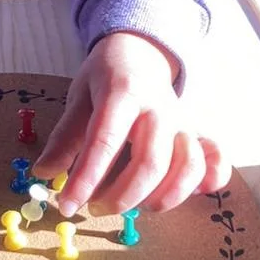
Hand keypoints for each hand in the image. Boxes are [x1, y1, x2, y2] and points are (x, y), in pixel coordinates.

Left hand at [35, 31, 230, 218]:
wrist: (142, 51)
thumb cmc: (107, 76)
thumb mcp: (79, 96)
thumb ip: (65, 137)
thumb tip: (44, 173)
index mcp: (123, 93)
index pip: (105, 141)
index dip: (85, 179)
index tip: (67, 205)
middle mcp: (159, 108)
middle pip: (150, 163)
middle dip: (121, 197)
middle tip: (95, 208)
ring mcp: (183, 122)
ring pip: (186, 167)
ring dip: (161, 198)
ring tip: (134, 206)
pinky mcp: (198, 133)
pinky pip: (215, 160)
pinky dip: (208, 182)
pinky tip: (189, 194)